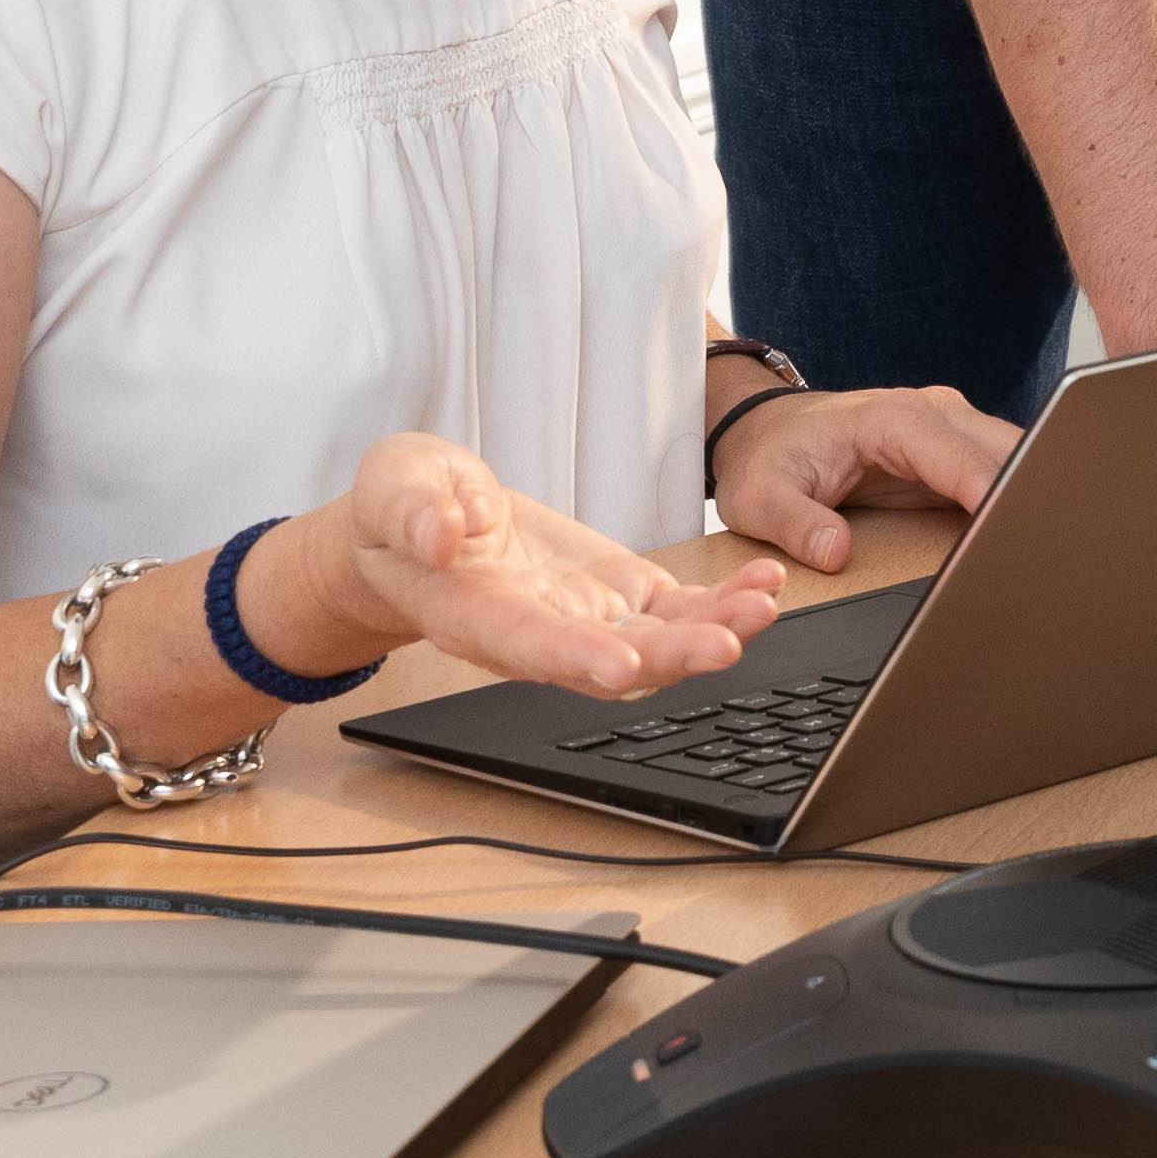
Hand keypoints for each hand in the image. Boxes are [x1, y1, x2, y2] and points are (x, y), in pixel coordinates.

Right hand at [268, 432, 782, 703]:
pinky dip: (722, 603)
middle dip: (671, 657)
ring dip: (713, 631)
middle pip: (608, 661)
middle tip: (727, 643)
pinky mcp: (617, 596)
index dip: (573, 659)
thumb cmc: (403, 508)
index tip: (621, 669)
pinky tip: (764, 584)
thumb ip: (414, 511)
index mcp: (473, 613)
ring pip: (655, 643)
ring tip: (762, 605)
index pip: (525, 644)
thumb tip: (442, 532)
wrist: (426, 523)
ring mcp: (583, 618)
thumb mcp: (393, 487)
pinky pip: (677, 610)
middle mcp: (536, 631)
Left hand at [708, 383, 1020, 574]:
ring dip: (1030, 495)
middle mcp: (933, 414)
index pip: (959, 456)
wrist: (767, 429)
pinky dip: (1017, 498)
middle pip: (1007, 448)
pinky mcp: (956, 450)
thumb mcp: (759, 497)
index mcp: (891, 420)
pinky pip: (1002, 469)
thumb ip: (795, 524)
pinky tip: (1021, 534)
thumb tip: (837, 552)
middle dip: (1029, 494)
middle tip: (1040, 550)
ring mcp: (951, 429)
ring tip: (1036, 548)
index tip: (1010, 535)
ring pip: (1017, 454)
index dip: (990, 494)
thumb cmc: (769, 457)